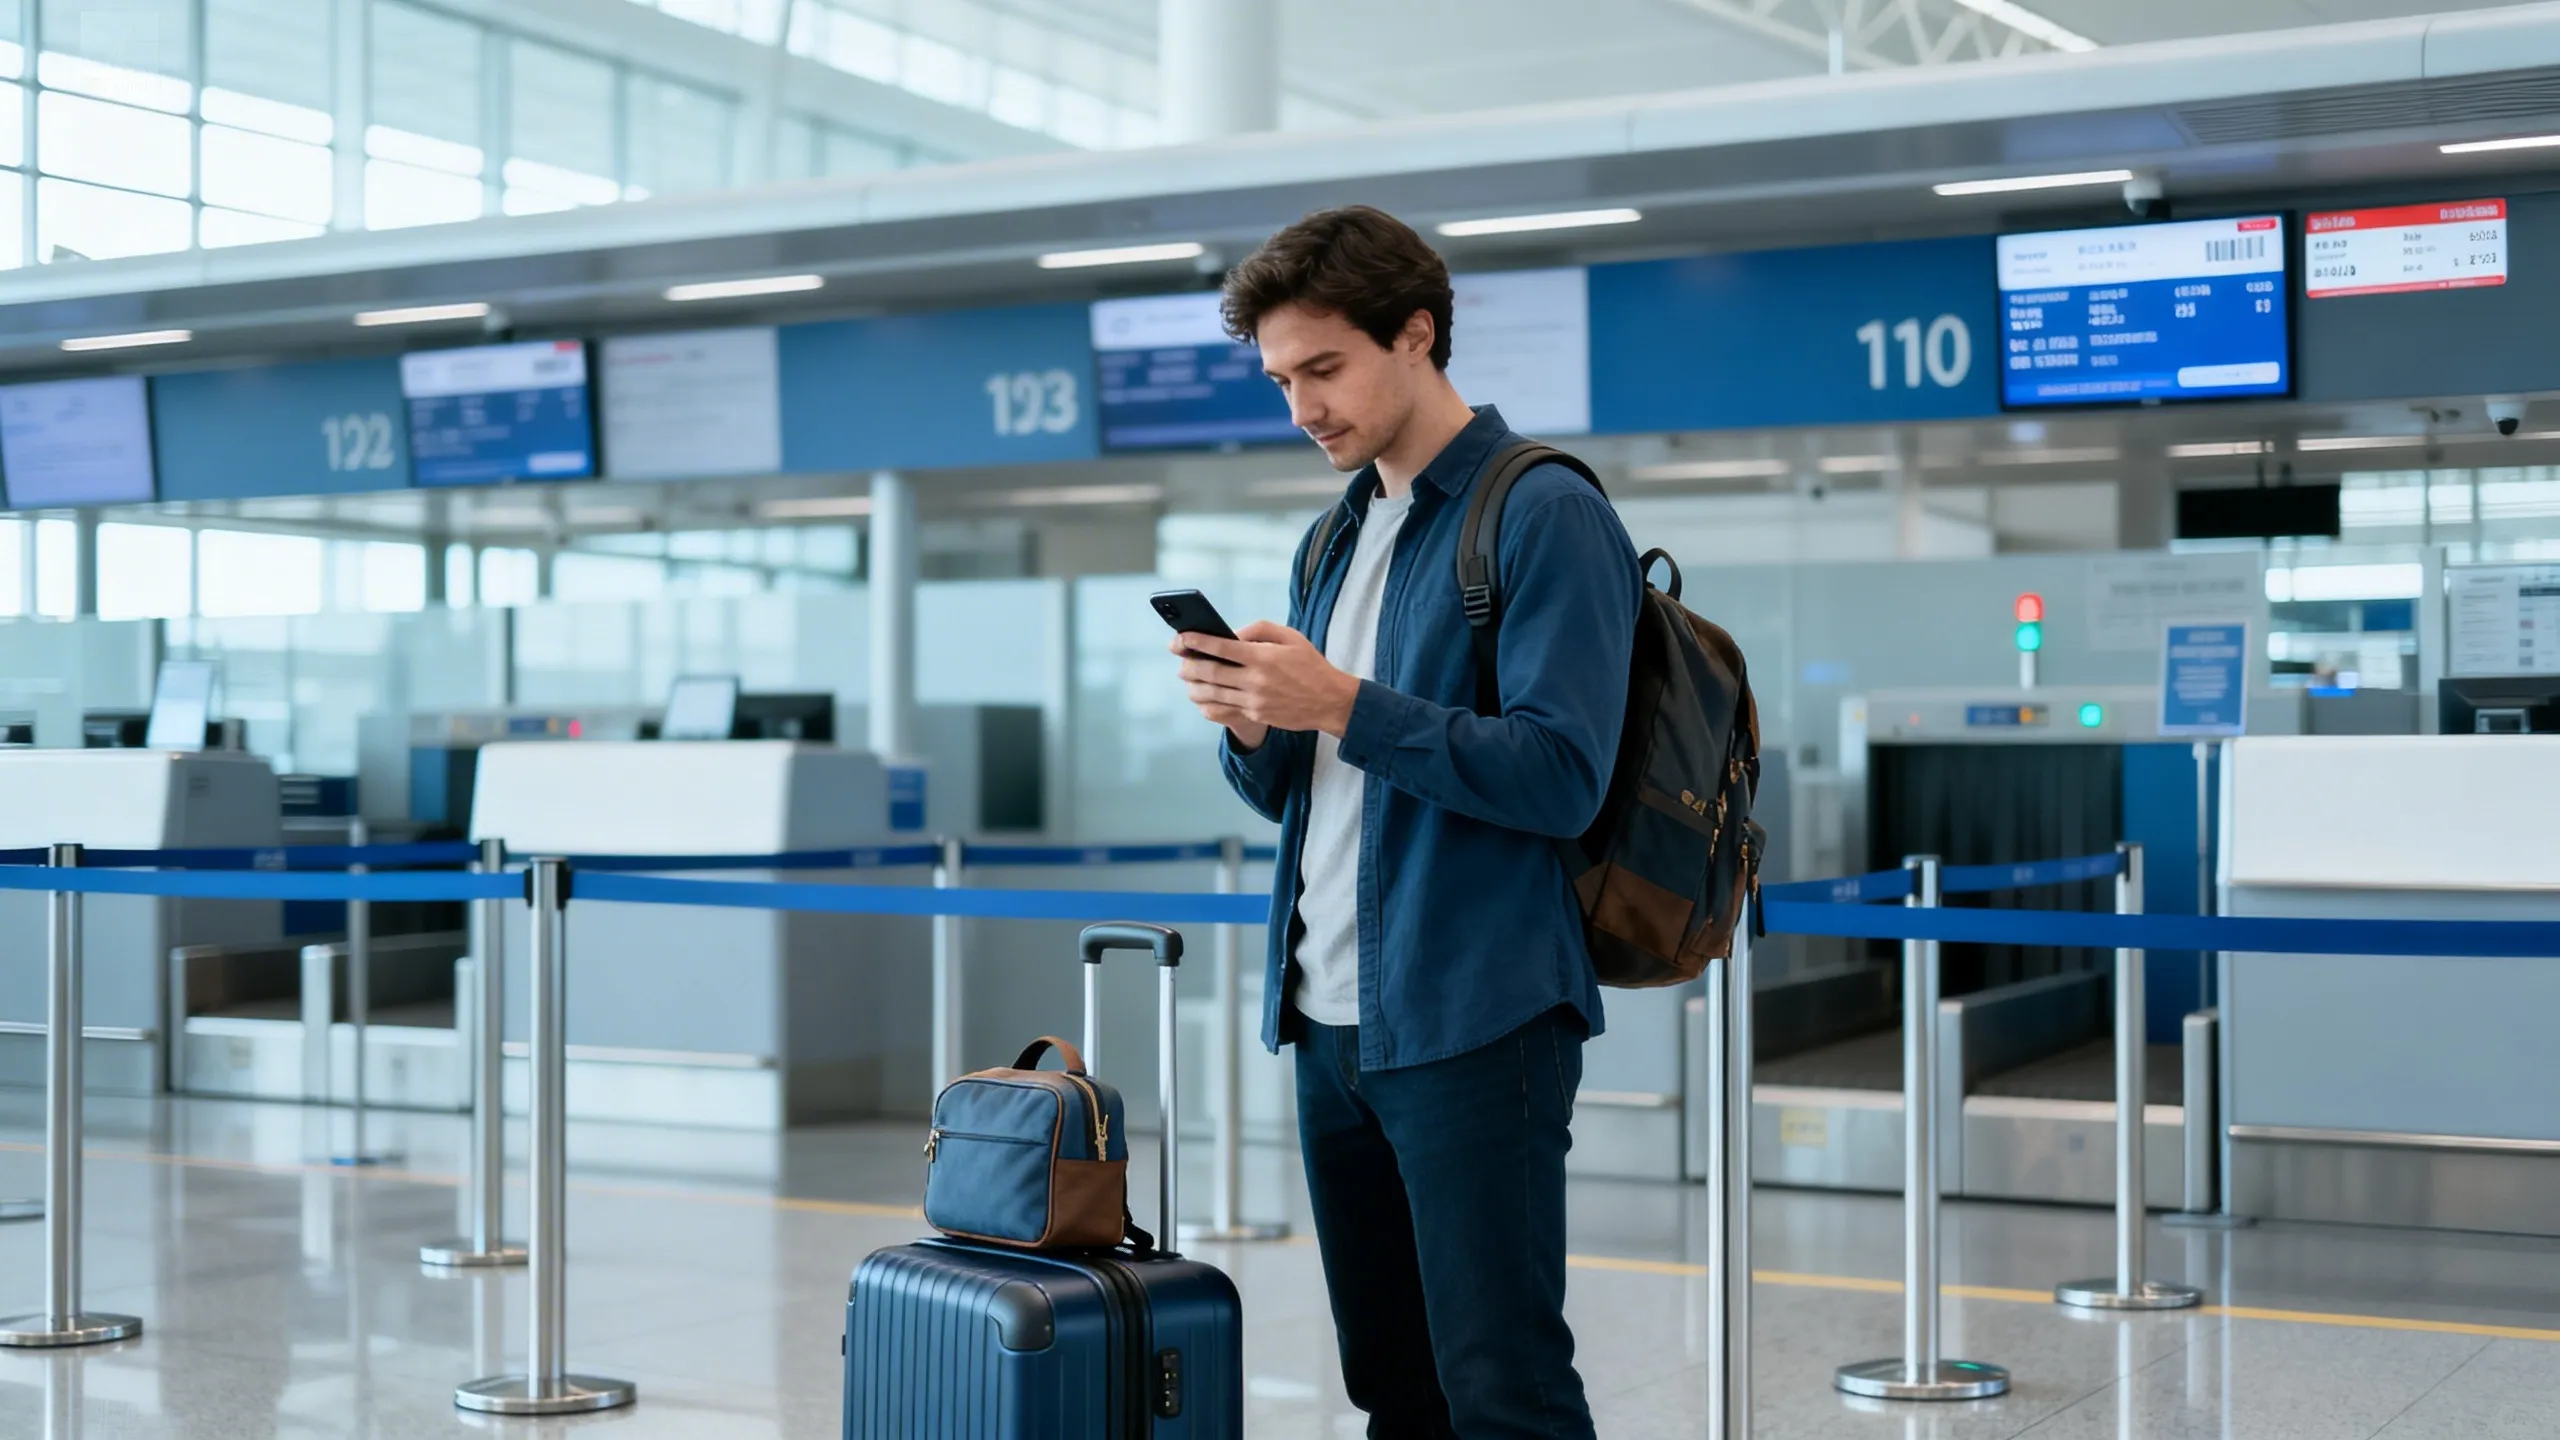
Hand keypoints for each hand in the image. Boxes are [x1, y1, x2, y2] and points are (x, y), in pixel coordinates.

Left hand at [1171, 620, 1361, 742]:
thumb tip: (1233, 634)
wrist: (1329, 701)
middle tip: (1179, 659)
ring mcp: (1254, 700)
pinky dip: (1208, 703)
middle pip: (1211, 672)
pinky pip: (1224, 710)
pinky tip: (1201, 698)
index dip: (1198, 641)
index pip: (1222, 647)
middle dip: (1190, 664)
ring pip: (1213, 694)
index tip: (1182, 636)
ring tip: (1186, 677)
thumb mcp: (1291, 637)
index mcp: (1263, 657)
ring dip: (1194, 685)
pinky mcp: (1256, 715)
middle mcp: (1255, 680)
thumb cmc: (1310, 664)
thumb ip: (1260, 630)